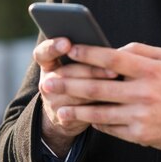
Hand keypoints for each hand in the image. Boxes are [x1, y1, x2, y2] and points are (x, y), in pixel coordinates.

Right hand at [34, 38, 117, 154]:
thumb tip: (111, 48)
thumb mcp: (75, 64)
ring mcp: (53, 101)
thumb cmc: (80, 77)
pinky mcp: (63, 118)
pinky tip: (115, 100)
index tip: (67, 43)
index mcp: (48, 63)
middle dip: (91, 70)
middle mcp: (47, 81)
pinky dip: (100, 105)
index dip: (53, 48)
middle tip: (113, 69)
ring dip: (99, 88)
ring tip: (117, 82)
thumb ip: (86, 54)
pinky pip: (83, 112)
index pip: (43, 53)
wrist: (69, 113)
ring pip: (76, 94)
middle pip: (66, 74)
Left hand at [43, 42, 160, 153]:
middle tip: (49, 82)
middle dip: (70, 84)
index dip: (89, 53)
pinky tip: (82, 118)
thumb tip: (115, 48)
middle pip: (99, 86)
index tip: (70, 50)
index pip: (113, 58)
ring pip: (99, 111)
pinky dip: (94, 122)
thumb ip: (141, 51)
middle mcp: (143, 92)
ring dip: (75, 109)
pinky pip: (110, 127)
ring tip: (57, 108)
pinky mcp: (139, 134)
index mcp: (150, 70)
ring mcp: (140, 114)